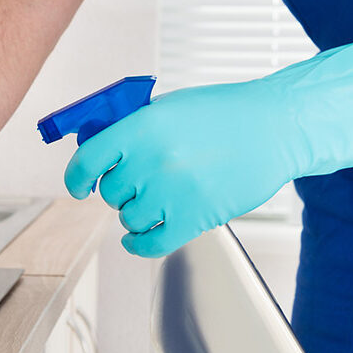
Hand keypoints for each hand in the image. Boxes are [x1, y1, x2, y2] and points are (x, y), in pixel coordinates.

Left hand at [66, 16, 352, 256]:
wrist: (276, 128)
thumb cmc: (223, 114)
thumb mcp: (168, 108)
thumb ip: (130, 130)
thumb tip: (95, 155)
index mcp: (142, 127)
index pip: (87, 159)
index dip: (76, 177)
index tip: (78, 186)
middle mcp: (153, 160)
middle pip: (110, 193)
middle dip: (120, 190)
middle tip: (139, 182)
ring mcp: (173, 192)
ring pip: (129, 218)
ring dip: (137, 212)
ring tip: (157, 198)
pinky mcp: (195, 219)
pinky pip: (150, 244)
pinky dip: (139, 244)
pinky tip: (138, 237)